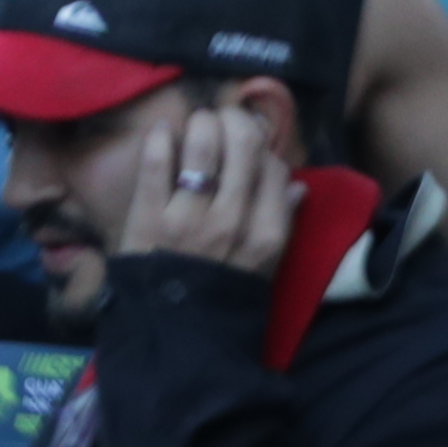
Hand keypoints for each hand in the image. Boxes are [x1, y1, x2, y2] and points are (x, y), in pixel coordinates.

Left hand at [111, 94, 298, 279]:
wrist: (175, 329)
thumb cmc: (222, 289)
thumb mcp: (265, 265)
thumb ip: (283, 223)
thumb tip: (298, 185)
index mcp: (266, 234)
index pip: (274, 168)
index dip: (262, 145)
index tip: (250, 140)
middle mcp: (232, 221)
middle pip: (242, 147)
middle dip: (234, 120)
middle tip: (223, 117)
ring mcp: (188, 218)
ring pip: (202, 147)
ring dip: (201, 122)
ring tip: (197, 122)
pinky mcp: (148, 216)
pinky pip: (155, 164)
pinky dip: (159, 138)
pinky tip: (162, 130)